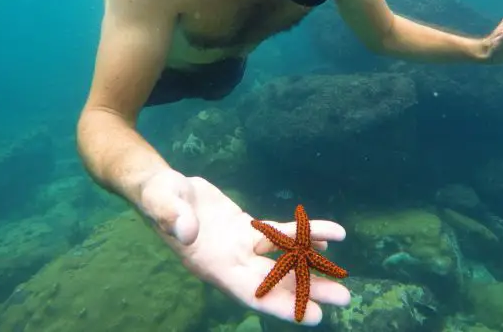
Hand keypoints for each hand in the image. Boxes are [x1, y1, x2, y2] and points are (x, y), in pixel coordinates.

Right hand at [138, 170, 350, 325]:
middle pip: (275, 282)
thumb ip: (170, 215)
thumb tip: (186, 230)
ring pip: (281, 261)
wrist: (160, 187)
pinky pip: (278, 236)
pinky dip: (301, 238)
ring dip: (311, 267)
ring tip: (343, 275)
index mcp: (211, 263)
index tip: (311, 315)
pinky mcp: (246, 229)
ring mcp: (240, 246)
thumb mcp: (160, 200)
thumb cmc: (157, 195)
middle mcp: (230, 260)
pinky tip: (325, 240)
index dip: (281, 305)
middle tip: (344, 299)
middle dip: (308, 291)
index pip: (250, 291)